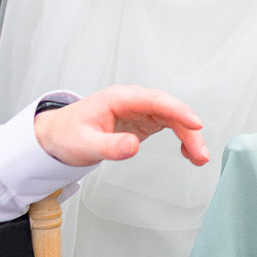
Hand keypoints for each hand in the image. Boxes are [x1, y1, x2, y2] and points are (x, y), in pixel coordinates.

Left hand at [32, 85, 209, 167]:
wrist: (56, 136)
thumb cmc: (67, 134)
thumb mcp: (85, 144)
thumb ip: (110, 146)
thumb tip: (134, 146)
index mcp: (119, 98)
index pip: (155, 100)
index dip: (178, 110)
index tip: (195, 123)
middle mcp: (133, 101)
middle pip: (169, 110)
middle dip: (189, 130)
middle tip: (200, 153)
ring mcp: (140, 110)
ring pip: (173, 118)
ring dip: (189, 136)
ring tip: (199, 157)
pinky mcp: (143, 121)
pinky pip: (169, 125)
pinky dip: (181, 137)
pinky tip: (188, 152)